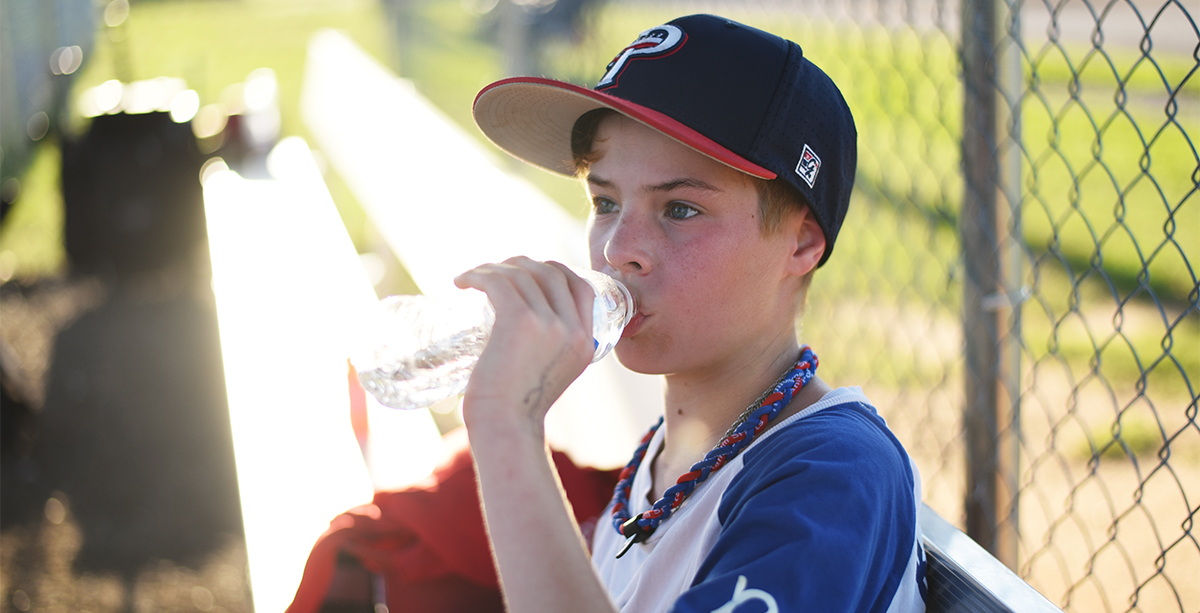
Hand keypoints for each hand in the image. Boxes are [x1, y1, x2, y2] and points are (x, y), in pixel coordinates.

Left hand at [453, 257, 595, 430]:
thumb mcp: (550, 376)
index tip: (528, 272)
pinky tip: (463, 281)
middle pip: (550, 273)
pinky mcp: (519, 321)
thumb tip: (529, 337)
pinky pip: (499, 282)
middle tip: (495, 273)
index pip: (581, 287)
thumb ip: (551, 354)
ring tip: (473, 277)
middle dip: (522, 264)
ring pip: (522, 274)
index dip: (555, 271)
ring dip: (494, 268)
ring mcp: (548, 323)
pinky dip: (478, 275)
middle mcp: (573, 329)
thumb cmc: (517, 409)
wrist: (505, 426)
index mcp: (586, 341)